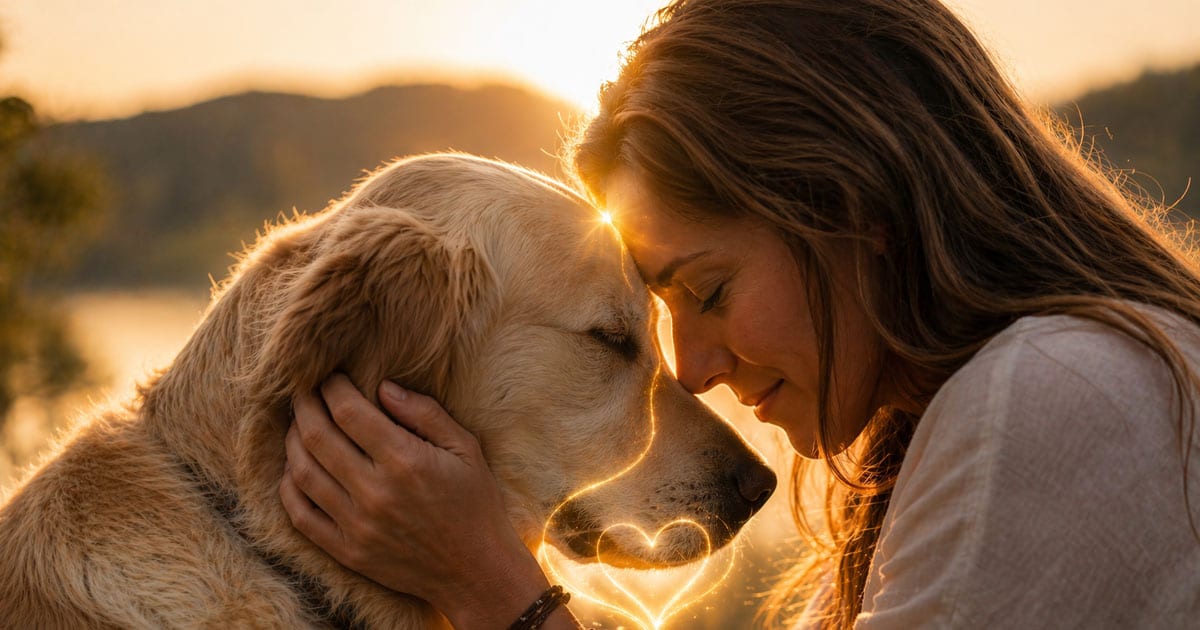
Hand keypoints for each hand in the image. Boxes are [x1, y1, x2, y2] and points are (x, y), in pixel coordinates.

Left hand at [279, 374, 561, 628]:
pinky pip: (301, 515)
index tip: (330, 375)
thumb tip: (383, 386)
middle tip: (303, 391)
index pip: (348, 412)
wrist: (476, 570)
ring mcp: (357, 525)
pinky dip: (289, 487)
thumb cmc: (475, 504)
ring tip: (298, 424)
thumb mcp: (465, 448)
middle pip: (316, 436)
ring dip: (292, 441)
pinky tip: (295, 469)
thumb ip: (425, 414)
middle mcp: (375, 492)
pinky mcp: (347, 551)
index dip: (331, 387)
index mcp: (405, 461)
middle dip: (304, 405)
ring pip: (301, 472)